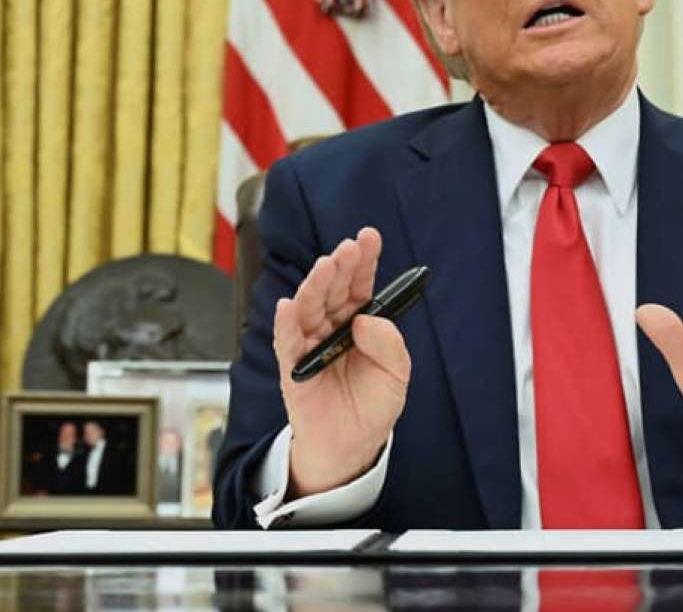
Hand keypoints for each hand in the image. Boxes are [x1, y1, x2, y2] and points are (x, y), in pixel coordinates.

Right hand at [271, 227, 411, 497]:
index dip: (364, 261)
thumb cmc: (373, 407)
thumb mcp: (396, 375)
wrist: (352, 447)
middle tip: (347, 248)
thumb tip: (367, 320)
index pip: (360, 285)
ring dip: (315, 286)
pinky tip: (288, 305)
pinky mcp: (293, 368)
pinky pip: (287, 342)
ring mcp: (311, 345)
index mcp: (359, 323)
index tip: (368, 236)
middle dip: (340, 267)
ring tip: (324, 266)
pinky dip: (286, 324)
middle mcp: (333, 328)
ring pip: (309, 309)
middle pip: (333, 291)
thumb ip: (389, 345)